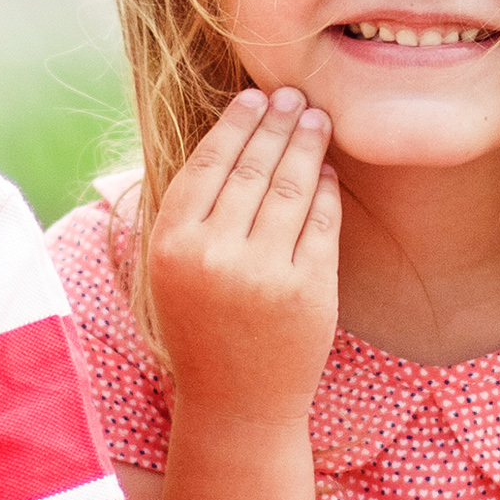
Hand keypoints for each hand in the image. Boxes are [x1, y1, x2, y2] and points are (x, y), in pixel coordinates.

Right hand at [143, 88, 338, 437]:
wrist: (236, 403)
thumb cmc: (202, 328)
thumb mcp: (174, 269)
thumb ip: (192, 212)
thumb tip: (231, 135)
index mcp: (172, 245)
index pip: (208, 164)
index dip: (236, 124)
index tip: (254, 96)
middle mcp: (215, 255)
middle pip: (253, 168)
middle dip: (277, 123)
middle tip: (294, 95)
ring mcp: (264, 273)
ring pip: (291, 188)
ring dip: (306, 146)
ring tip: (316, 120)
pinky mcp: (309, 290)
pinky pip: (322, 223)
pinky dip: (327, 191)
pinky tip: (327, 171)